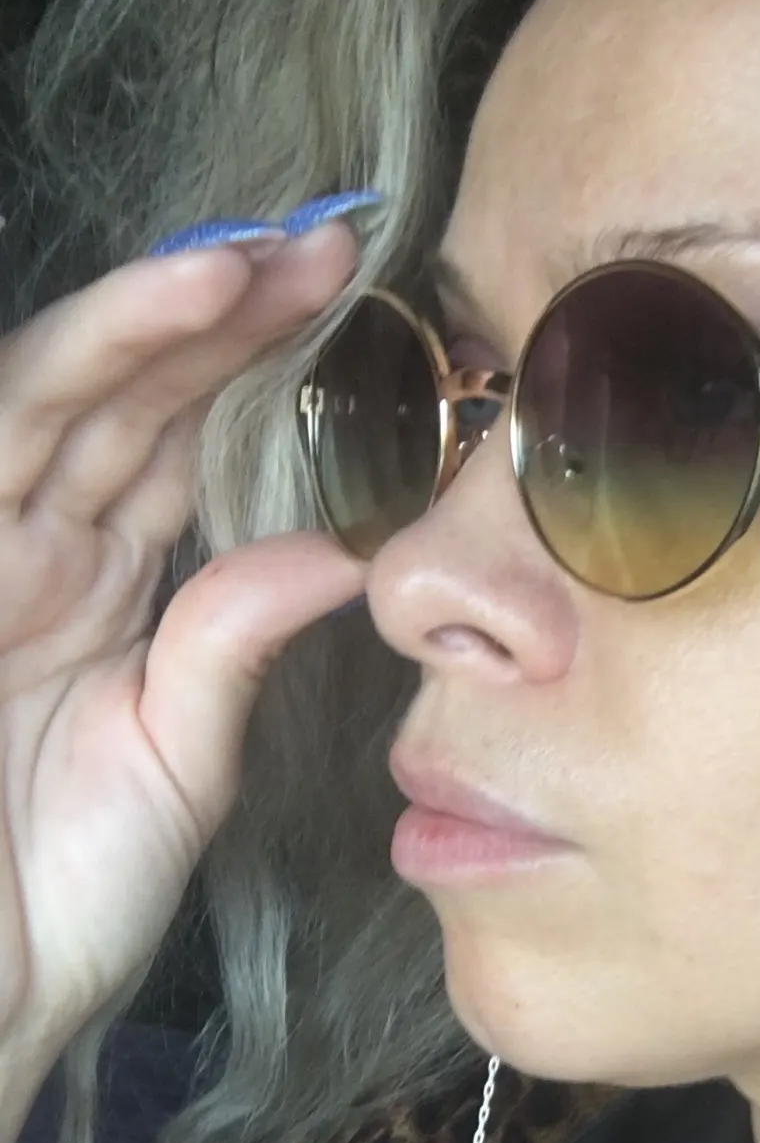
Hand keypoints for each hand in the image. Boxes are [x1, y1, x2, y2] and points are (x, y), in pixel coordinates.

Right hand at [0, 222, 369, 1051]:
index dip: (244, 362)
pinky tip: (148, 318)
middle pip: (121, 397)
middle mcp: (30, 555)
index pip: (172, 442)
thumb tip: (338, 547)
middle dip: (210, 311)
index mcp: (95, 592)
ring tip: (247, 260)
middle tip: (317, 245)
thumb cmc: (60, 897)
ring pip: (51, 398)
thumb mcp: (179, 757)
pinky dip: (71, 376)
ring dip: (145, 320)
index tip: (345, 299)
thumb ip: (233, 641)